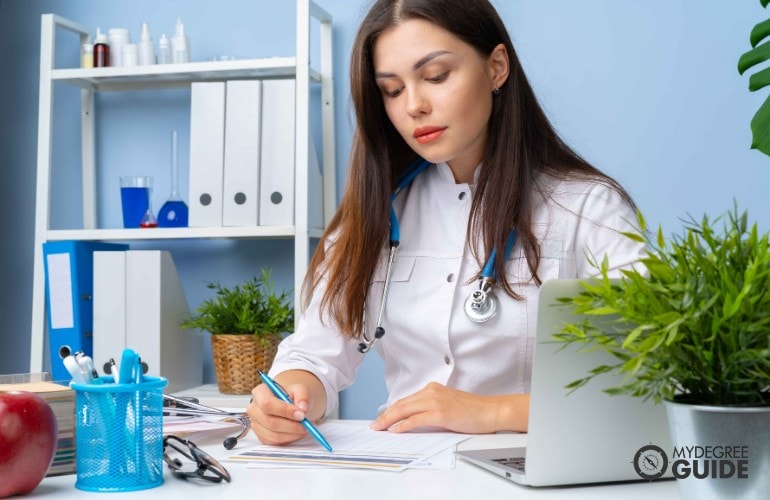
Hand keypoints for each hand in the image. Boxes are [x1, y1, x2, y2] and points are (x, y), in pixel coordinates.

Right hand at [247, 381, 311, 446]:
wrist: (291, 405)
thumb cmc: (292, 396)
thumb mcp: (299, 389)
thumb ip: (302, 395)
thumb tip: (302, 408)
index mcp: (260, 393)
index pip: (267, 403)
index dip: (284, 410)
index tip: (301, 414)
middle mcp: (254, 409)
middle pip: (270, 421)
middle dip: (292, 425)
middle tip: (306, 424)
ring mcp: (256, 425)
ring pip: (274, 435)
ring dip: (293, 434)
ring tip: (305, 428)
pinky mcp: (261, 437)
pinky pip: (276, 443)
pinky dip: (290, 439)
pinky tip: (297, 432)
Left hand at [370, 382, 528, 433]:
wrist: (490, 411)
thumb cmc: (473, 410)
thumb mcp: (448, 404)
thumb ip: (431, 408)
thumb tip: (415, 419)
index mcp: (433, 389)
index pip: (406, 400)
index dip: (392, 410)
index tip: (382, 418)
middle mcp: (431, 391)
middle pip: (401, 404)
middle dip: (385, 415)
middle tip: (375, 424)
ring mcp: (435, 401)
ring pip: (405, 410)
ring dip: (389, 420)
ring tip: (379, 427)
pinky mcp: (440, 413)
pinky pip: (416, 419)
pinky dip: (403, 425)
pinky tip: (395, 430)